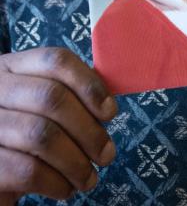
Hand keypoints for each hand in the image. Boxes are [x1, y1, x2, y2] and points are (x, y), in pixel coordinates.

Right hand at [0, 47, 117, 200]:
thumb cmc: (22, 137)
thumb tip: (106, 103)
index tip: (110, 111)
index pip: (57, 61)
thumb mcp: (39, 106)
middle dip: (88, 129)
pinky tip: (65, 188)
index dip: (90, 84)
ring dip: (76, 162)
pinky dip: (56, 182)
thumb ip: (70, 95)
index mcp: (13, 68)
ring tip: (89, 178)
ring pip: (42, 136)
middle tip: (106, 154)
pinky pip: (28, 171)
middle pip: (52, 98)